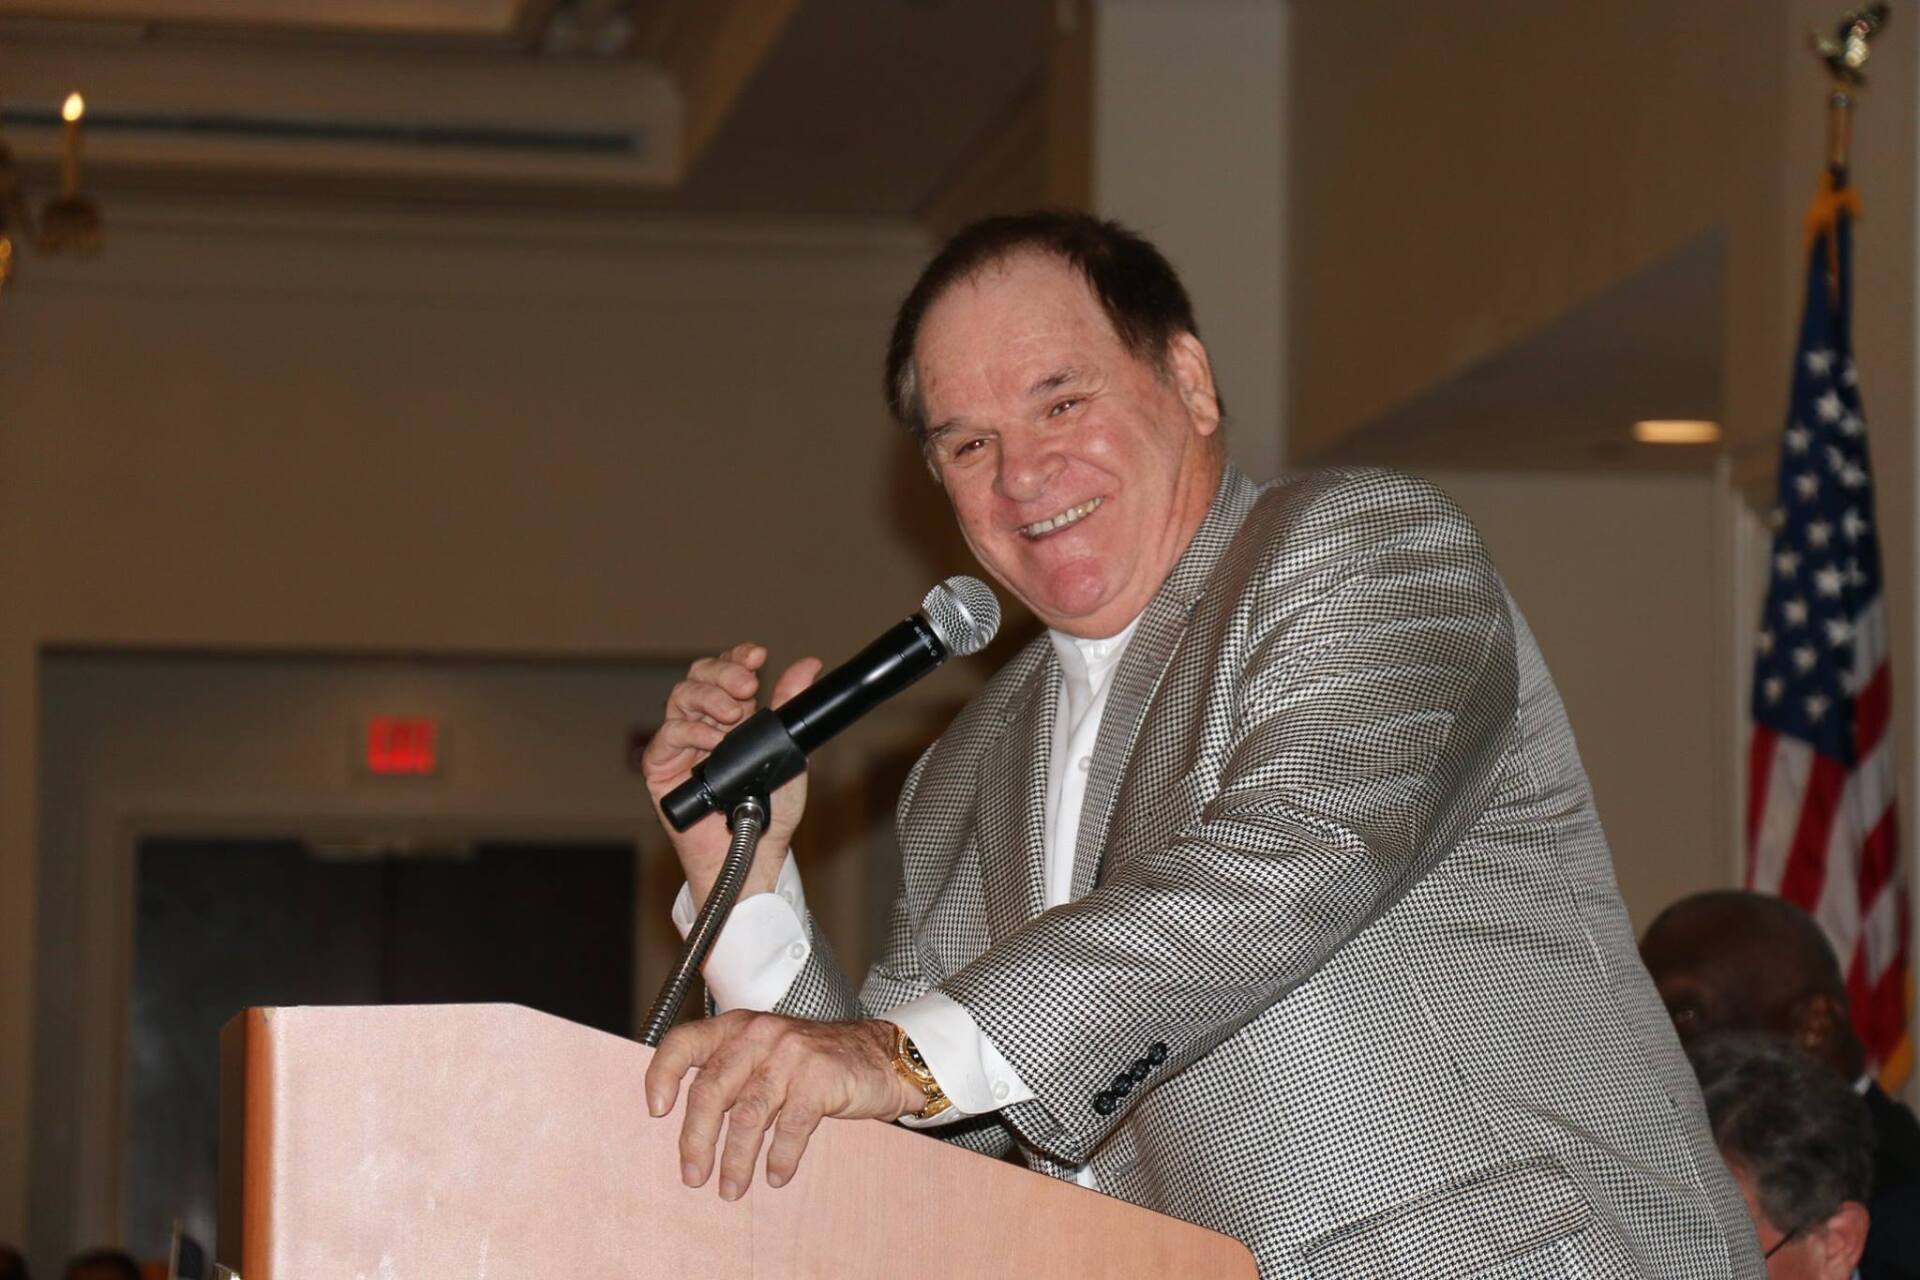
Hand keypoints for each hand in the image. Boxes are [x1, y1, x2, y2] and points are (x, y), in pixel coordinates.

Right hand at [642, 643, 821, 907]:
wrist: (755, 849)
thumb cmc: (770, 809)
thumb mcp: (787, 752)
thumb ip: (789, 708)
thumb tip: (806, 666)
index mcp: (734, 716)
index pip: (728, 672)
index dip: (737, 658)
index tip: (757, 655)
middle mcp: (705, 723)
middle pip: (700, 676)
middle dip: (724, 672)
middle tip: (747, 685)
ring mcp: (682, 743)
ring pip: (681, 697)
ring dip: (708, 697)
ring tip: (734, 714)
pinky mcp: (661, 766)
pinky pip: (667, 734)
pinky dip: (690, 730)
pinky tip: (712, 739)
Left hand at [644, 1012, 926, 1198]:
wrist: (880, 1055)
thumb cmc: (816, 1061)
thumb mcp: (767, 1053)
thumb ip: (731, 1072)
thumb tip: (689, 1123)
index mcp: (738, 1026)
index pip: (684, 1042)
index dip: (662, 1075)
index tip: (655, 1111)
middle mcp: (759, 1035)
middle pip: (710, 1091)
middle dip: (695, 1140)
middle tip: (692, 1175)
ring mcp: (790, 1054)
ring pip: (747, 1116)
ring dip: (735, 1160)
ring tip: (730, 1189)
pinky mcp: (819, 1078)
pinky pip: (790, 1127)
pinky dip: (780, 1158)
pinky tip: (776, 1175)